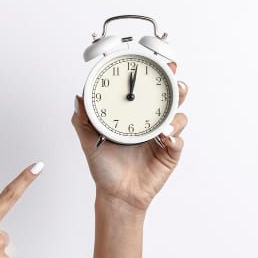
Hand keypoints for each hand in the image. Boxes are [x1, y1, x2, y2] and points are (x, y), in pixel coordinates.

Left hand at [71, 61, 188, 214]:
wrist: (115, 195)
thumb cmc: (104, 168)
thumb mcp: (89, 141)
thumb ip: (82, 120)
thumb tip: (78, 97)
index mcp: (135, 116)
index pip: (148, 91)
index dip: (156, 76)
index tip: (160, 62)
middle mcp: (152, 123)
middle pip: (172, 99)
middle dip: (177, 86)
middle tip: (175, 79)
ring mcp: (163, 138)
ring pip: (179, 118)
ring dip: (176, 113)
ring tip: (167, 118)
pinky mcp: (170, 154)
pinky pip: (178, 141)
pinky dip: (175, 136)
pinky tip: (166, 136)